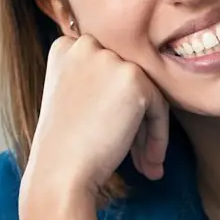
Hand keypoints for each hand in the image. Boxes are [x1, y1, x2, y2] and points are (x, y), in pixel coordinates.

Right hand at [23, 33, 170, 198]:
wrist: (59, 173)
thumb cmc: (63, 148)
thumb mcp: (71, 100)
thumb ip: (97, 84)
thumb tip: (136, 92)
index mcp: (66, 48)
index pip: (107, 70)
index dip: (114, 105)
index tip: (115, 135)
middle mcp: (86, 46)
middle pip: (127, 80)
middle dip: (135, 120)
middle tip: (139, 157)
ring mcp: (110, 60)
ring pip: (146, 93)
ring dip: (148, 132)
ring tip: (146, 165)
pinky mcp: (133, 79)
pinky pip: (160, 107)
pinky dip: (159, 136)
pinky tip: (149, 162)